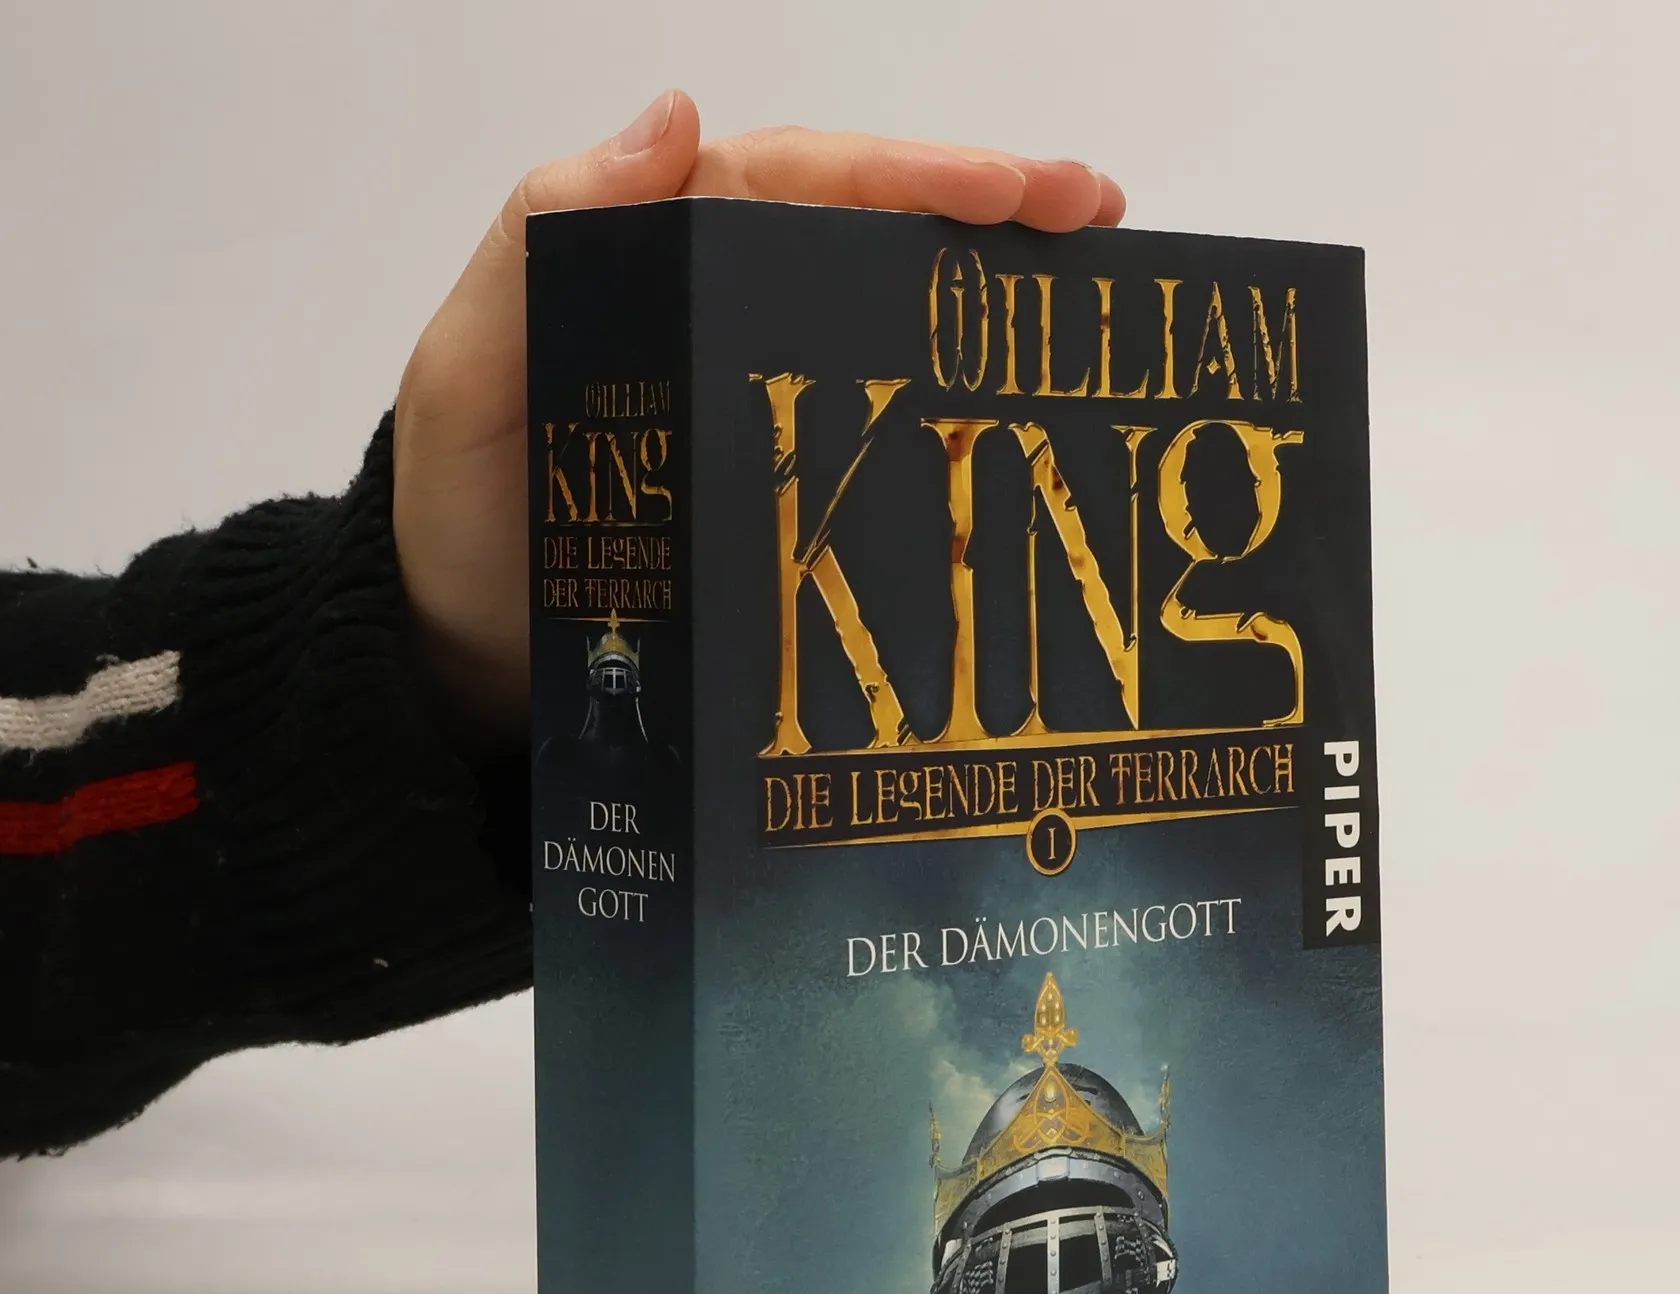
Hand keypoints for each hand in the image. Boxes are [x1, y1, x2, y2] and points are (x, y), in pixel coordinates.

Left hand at [392, 91, 1124, 749]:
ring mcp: (756, 400)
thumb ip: (538, 253)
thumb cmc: (458, 521)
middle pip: (862, 232)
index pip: (796, 183)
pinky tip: (1019, 409)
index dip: (912, 175)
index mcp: (652, 258)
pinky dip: (949, 401)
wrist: (460, 666)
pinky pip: (872, 424)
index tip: (1019, 191)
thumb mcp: (469, 381)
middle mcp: (715, 310)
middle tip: (1099, 218)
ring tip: (1089, 290)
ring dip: (984, 292)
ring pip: (881, 314)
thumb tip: (672, 121)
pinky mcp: (777, 486)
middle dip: (985, 210)